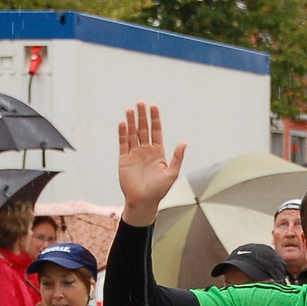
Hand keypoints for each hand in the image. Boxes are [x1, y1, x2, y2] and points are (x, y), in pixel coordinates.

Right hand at [116, 102, 185, 224]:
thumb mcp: (171, 173)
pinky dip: (123, 133)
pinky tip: (123, 123)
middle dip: (142, 116)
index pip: (156, 131)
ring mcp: (134, 154)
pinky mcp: (124, 159)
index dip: (155, 119)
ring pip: (132, 134)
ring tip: (130, 109)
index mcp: (157, 152)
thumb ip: (177, 157)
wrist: (143, 202)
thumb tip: (183, 142)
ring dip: (131, 122)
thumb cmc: (159, 190)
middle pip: (143, 129)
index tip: (153, 107)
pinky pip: (123, 144)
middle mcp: (146, 150)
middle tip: (140, 103)